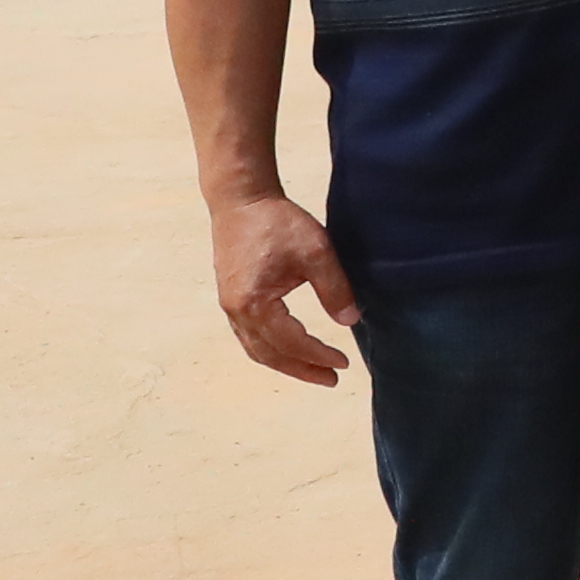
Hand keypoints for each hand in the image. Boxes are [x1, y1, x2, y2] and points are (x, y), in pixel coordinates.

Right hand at [210, 190, 357, 385]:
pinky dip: (270, 348)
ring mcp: (229, 305)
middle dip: (301, 369)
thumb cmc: (278, 222)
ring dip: (285, 362)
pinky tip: (289, 348)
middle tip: (331, 380)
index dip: (318, 356)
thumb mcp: (317, 252)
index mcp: (254, 303)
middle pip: (269, 354)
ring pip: (256, 348)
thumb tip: (350, 321)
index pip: (291, 342)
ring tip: (314, 370)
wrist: (241, 199)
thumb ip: (335, 289)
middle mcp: (235, 310)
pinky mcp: (231, 297)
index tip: (344, 364)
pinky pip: (249, 335)